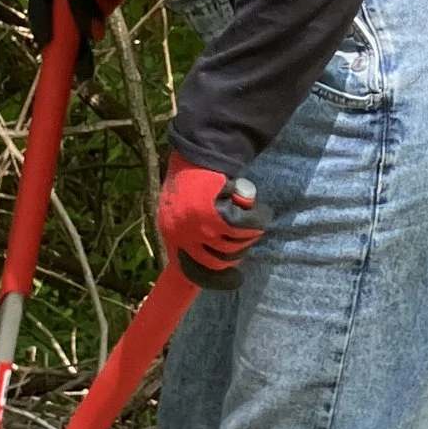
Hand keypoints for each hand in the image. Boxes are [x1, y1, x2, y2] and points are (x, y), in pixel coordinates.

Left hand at [158, 155, 264, 282]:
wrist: (200, 147)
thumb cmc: (194, 173)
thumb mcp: (183, 205)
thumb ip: (194, 230)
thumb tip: (213, 258)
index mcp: (170, 231)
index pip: (190, 270)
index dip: (214, 280)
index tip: (234, 281)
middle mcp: (180, 234)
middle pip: (218, 262)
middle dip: (236, 252)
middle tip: (244, 236)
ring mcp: (197, 226)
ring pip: (234, 245)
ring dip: (247, 231)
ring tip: (249, 215)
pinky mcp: (215, 215)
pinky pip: (244, 228)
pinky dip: (256, 218)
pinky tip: (257, 208)